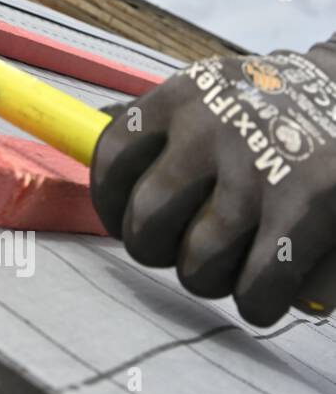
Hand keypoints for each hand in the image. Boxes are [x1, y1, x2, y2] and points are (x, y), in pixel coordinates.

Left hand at [91, 42, 335, 325]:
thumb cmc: (275, 109)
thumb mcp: (211, 91)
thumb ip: (154, 123)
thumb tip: (82, 143)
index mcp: (181, 98)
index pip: (110, 162)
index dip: (112, 205)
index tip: (130, 220)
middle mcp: (215, 130)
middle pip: (145, 227)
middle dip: (159, 251)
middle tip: (186, 246)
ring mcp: (264, 171)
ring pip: (198, 270)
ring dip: (213, 280)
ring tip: (235, 261)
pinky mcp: (312, 210)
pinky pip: (257, 292)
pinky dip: (261, 302)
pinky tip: (274, 284)